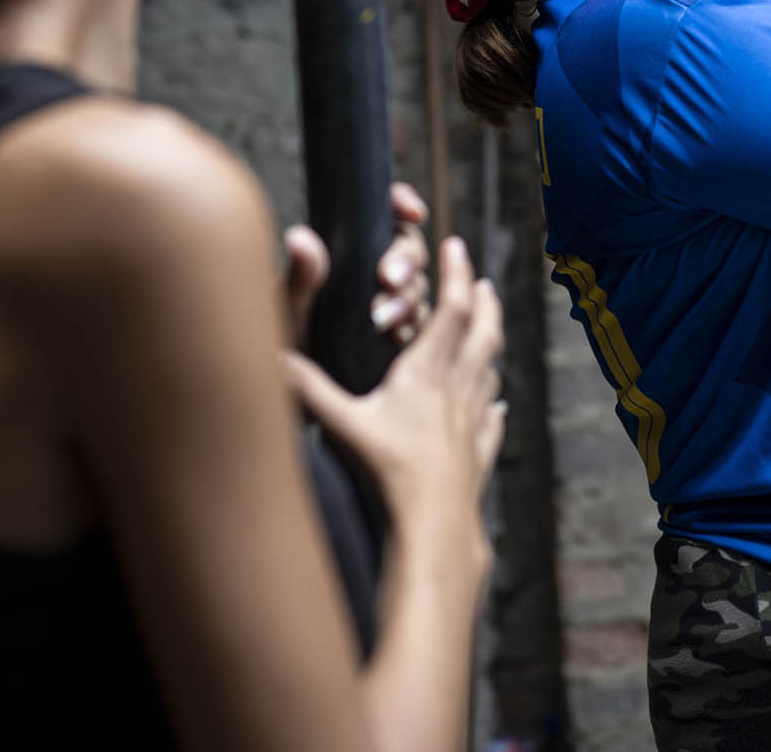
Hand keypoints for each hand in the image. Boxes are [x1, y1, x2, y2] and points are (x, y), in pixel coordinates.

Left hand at [280, 182, 430, 346]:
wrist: (286, 384)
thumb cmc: (280, 337)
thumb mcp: (288, 306)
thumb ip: (299, 276)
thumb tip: (299, 237)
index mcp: (345, 246)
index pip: (381, 211)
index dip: (403, 203)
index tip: (413, 213)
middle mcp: (369, 266)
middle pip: (409, 246)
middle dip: (407, 259)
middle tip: (389, 280)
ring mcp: (387, 297)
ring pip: (418, 284)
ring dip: (408, 298)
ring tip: (384, 320)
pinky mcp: (398, 328)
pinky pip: (421, 320)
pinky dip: (414, 325)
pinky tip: (399, 337)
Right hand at [283, 236, 505, 520]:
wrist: (435, 524)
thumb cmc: (391, 471)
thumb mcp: (343, 423)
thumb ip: (309, 388)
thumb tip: (272, 356)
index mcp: (427, 373)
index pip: (450, 311)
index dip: (455, 274)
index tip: (456, 246)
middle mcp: (457, 391)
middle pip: (482, 335)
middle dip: (483, 303)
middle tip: (483, 282)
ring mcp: (472, 424)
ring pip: (489, 372)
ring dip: (491, 345)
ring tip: (491, 331)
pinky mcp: (476, 455)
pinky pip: (491, 422)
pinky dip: (494, 408)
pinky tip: (498, 408)